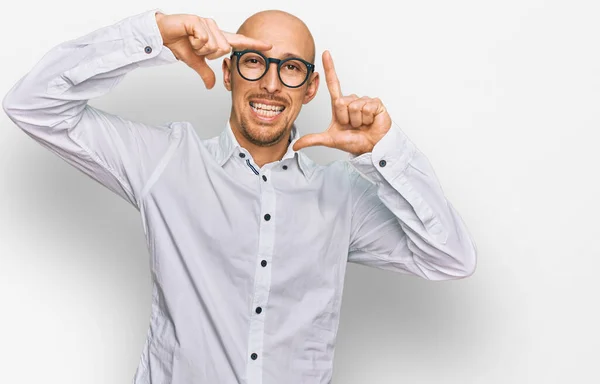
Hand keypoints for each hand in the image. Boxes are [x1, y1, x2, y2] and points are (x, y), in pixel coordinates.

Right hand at [155, 12, 271, 88]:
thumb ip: (206, 73)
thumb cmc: (179, 44)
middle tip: (196, 48)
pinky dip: (194, 42)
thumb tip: (211, 86)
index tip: (269, 46)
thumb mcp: (195, 62)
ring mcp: (207, 23)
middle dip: (207, 54)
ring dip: (200, 48)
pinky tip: (188, 36)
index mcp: (217, 38)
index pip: (239, 42)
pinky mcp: (198, 21)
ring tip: (191, 41)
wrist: (162, 35)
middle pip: (223, 49)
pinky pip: (204, 39)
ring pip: (214, 45)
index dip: (254, 44)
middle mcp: (215, 29)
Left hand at [293, 51, 391, 155]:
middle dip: (345, 118)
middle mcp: (351, 100)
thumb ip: (312, 140)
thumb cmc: (353, 142)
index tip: (326, 53)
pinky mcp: (376, 103)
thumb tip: (295, 146)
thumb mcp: (330, 140)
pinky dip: (367, 118)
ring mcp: (364, 100)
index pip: (333, 83)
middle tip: (352, 126)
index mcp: (340, 105)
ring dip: (356, 120)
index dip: (330, 68)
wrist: (371, 147)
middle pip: (341, 102)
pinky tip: (370, 121)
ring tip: (361, 125)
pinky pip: (366, 107)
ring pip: (353, 106)